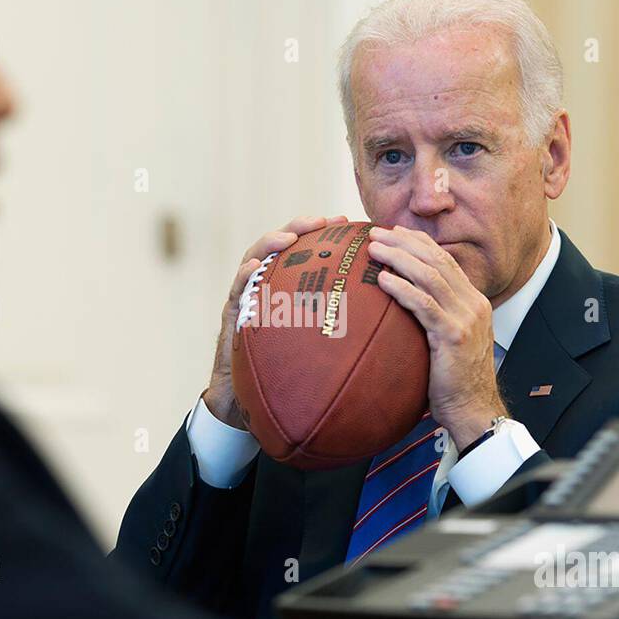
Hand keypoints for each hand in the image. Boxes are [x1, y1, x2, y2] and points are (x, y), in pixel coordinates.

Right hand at [202, 215, 349, 429]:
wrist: (249, 398)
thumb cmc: (287, 371)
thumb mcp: (317, 344)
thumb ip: (340, 327)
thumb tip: (386, 324)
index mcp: (286, 287)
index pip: (304, 251)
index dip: (322, 233)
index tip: (346, 222)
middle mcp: (265, 286)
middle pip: (278, 246)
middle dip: (297, 227)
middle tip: (319, 220)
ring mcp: (246, 298)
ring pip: (252, 259)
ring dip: (269, 244)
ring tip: (287, 237)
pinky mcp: (232, 316)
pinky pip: (236, 292)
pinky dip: (244, 277)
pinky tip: (254, 268)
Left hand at [367, 225, 506, 450]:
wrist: (473, 408)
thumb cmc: (453, 380)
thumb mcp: (447, 341)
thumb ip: (433, 317)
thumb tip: (401, 304)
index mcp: (473, 301)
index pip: (445, 261)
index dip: (418, 243)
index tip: (393, 232)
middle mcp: (473, 304)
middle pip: (436, 260)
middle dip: (404, 242)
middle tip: (376, 232)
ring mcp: (466, 318)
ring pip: (430, 276)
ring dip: (399, 258)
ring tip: (374, 249)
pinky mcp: (453, 335)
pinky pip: (424, 304)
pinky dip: (402, 288)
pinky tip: (383, 280)